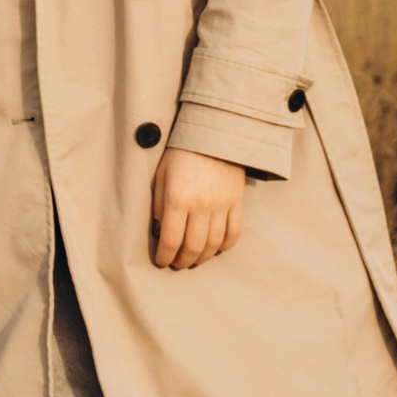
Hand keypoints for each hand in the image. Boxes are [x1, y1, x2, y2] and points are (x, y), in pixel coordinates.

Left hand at [149, 147, 246, 270]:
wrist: (214, 133)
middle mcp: (201, 206)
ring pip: (214, 244)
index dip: (165, 255)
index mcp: (178, 199)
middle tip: (177, 264)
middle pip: (193, 247)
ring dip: (202, 257)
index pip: (171, 240)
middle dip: (183, 260)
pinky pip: (234, 232)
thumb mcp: (161, 175)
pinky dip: (225, 246)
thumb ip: (159, 204)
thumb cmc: (181, 153)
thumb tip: (160, 230)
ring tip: (194, 260)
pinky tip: (216, 249)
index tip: (161, 261)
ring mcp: (222, 205)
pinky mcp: (237, 202)